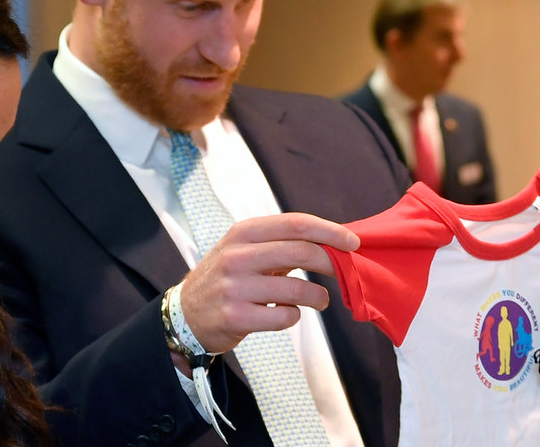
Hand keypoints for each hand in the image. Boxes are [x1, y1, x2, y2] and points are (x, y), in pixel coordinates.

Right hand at [178, 212, 358, 353]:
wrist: (186, 314)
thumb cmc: (227, 278)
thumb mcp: (244, 250)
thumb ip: (281, 244)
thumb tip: (331, 243)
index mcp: (242, 233)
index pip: (295, 224)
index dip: (329, 231)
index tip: (353, 242)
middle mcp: (236, 256)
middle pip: (301, 252)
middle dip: (332, 263)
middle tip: (345, 272)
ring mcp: (234, 288)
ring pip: (297, 289)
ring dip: (319, 297)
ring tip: (320, 300)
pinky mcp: (235, 317)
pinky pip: (284, 317)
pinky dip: (294, 316)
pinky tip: (287, 314)